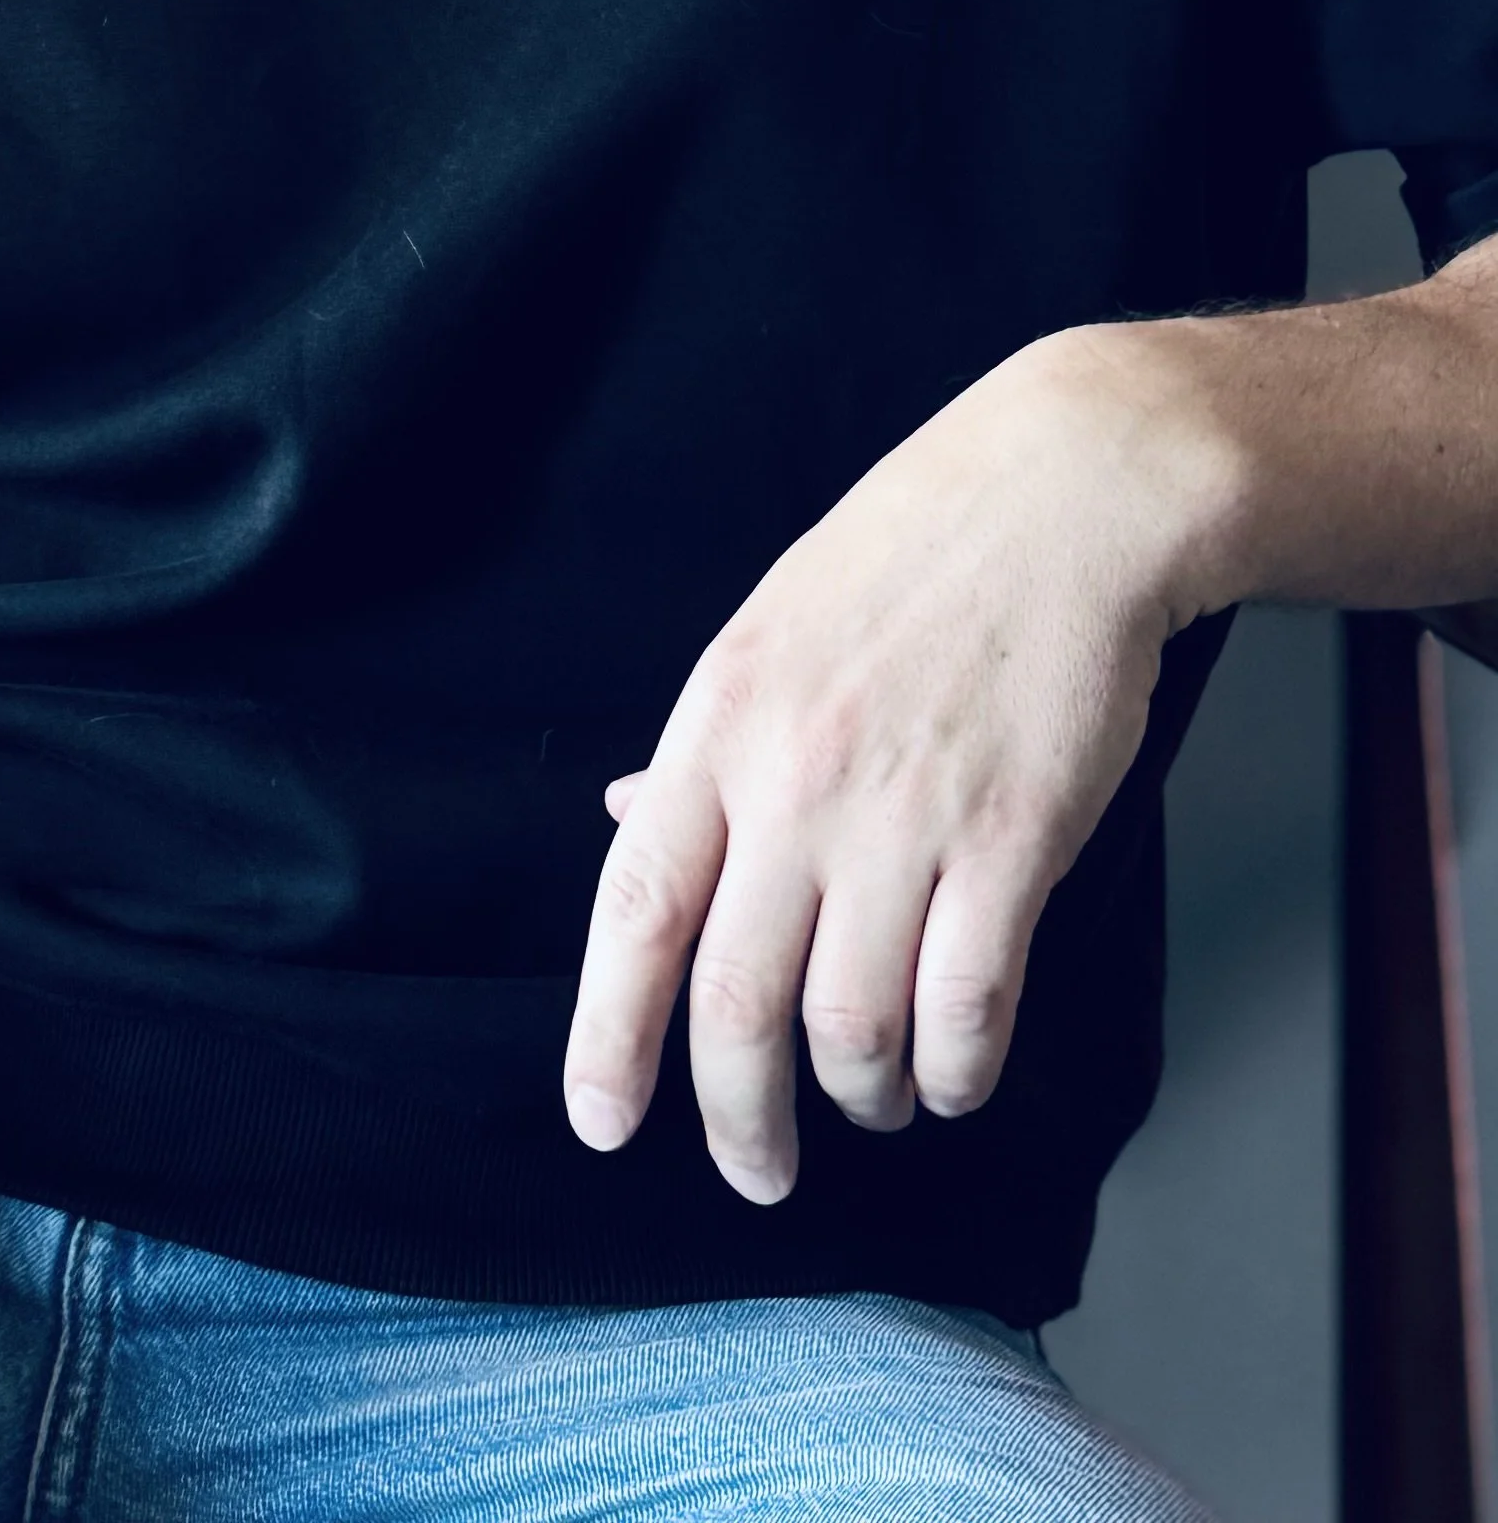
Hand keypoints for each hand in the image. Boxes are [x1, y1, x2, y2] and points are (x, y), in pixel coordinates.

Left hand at [562, 328, 1222, 1201]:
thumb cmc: (912, 556)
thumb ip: (705, 746)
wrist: (1066, 496)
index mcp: (719, 726)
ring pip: (852, 1026)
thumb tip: (629, 824)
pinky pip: (966, 1008)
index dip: (609, 1038)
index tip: (601, 1126)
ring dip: (861, 1095)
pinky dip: (954, 1071)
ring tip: (873, 1099)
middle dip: (740, 1121)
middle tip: (758, 1171)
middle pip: (736, 1005)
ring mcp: (903, 816)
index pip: (635, 913)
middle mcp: (795, 782)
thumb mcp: (769, 629)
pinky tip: (953, 1073)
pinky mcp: (1010, 841)